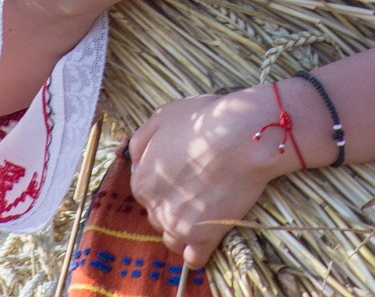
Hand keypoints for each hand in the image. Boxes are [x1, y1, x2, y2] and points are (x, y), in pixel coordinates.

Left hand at [127, 86, 297, 269]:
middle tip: (198, 188)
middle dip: (173, 205)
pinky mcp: (204, 238)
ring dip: (183, 228)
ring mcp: (179, 226)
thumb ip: (140, 141)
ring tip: (204, 212)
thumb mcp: (163, 117)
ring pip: (172, 238)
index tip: (185, 174)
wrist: (245, 137)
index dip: (165, 183)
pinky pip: (194, 258)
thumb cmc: (206, 122)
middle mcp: (155, 207)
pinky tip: (207, 238)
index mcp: (142, 180)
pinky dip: (198, 252)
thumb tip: (129, 158)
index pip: (146, 191)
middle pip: (158, 215)